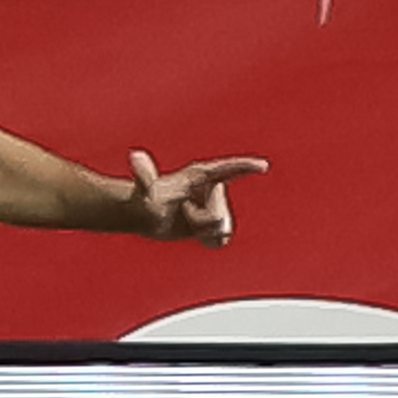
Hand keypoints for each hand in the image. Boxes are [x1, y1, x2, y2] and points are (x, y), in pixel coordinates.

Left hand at [132, 151, 266, 246]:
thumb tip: (134, 156)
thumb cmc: (145, 200)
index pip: (228, 170)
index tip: (263, 166)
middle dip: (199, 221)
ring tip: (186, 221)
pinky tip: (195, 236)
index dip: (247, 167)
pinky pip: (222, 239)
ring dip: (202, 232)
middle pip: (219, 214)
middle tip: (182, 212)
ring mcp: (215, 205)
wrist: (147, 216)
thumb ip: (144, 176)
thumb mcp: (145, 191)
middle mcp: (212, 189)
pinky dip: (210, 242)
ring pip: (222, 229)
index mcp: (201, 175)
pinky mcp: (215, 221)